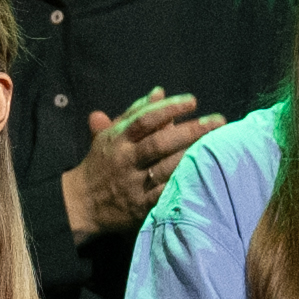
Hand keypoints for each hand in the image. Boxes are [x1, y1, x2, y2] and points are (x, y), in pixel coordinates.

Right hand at [56, 91, 226, 250]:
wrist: (81, 203)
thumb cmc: (102, 163)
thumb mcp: (111, 134)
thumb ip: (135, 112)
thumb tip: (160, 91)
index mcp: (118, 138)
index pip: (145, 119)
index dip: (169, 108)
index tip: (193, 101)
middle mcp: (125, 159)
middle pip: (159, 143)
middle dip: (190, 131)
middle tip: (218, 121)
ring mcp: (132, 184)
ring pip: (165, 168)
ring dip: (191, 156)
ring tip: (216, 146)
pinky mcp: (139, 207)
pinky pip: (163, 194)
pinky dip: (181, 185)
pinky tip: (201, 176)